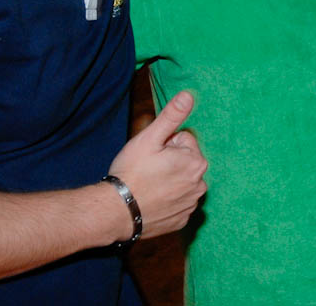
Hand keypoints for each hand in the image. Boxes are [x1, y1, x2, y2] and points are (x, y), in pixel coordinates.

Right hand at [106, 91, 207, 239]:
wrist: (115, 212)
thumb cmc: (132, 172)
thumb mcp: (150, 138)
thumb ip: (172, 116)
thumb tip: (189, 95)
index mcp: (196, 162)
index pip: (184, 141)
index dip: (166, 144)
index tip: (152, 155)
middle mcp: (200, 184)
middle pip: (185, 162)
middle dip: (170, 162)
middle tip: (148, 170)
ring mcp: (191, 204)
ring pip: (181, 182)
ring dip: (169, 181)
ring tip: (148, 185)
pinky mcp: (181, 220)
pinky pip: (177, 203)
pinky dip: (167, 200)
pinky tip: (151, 201)